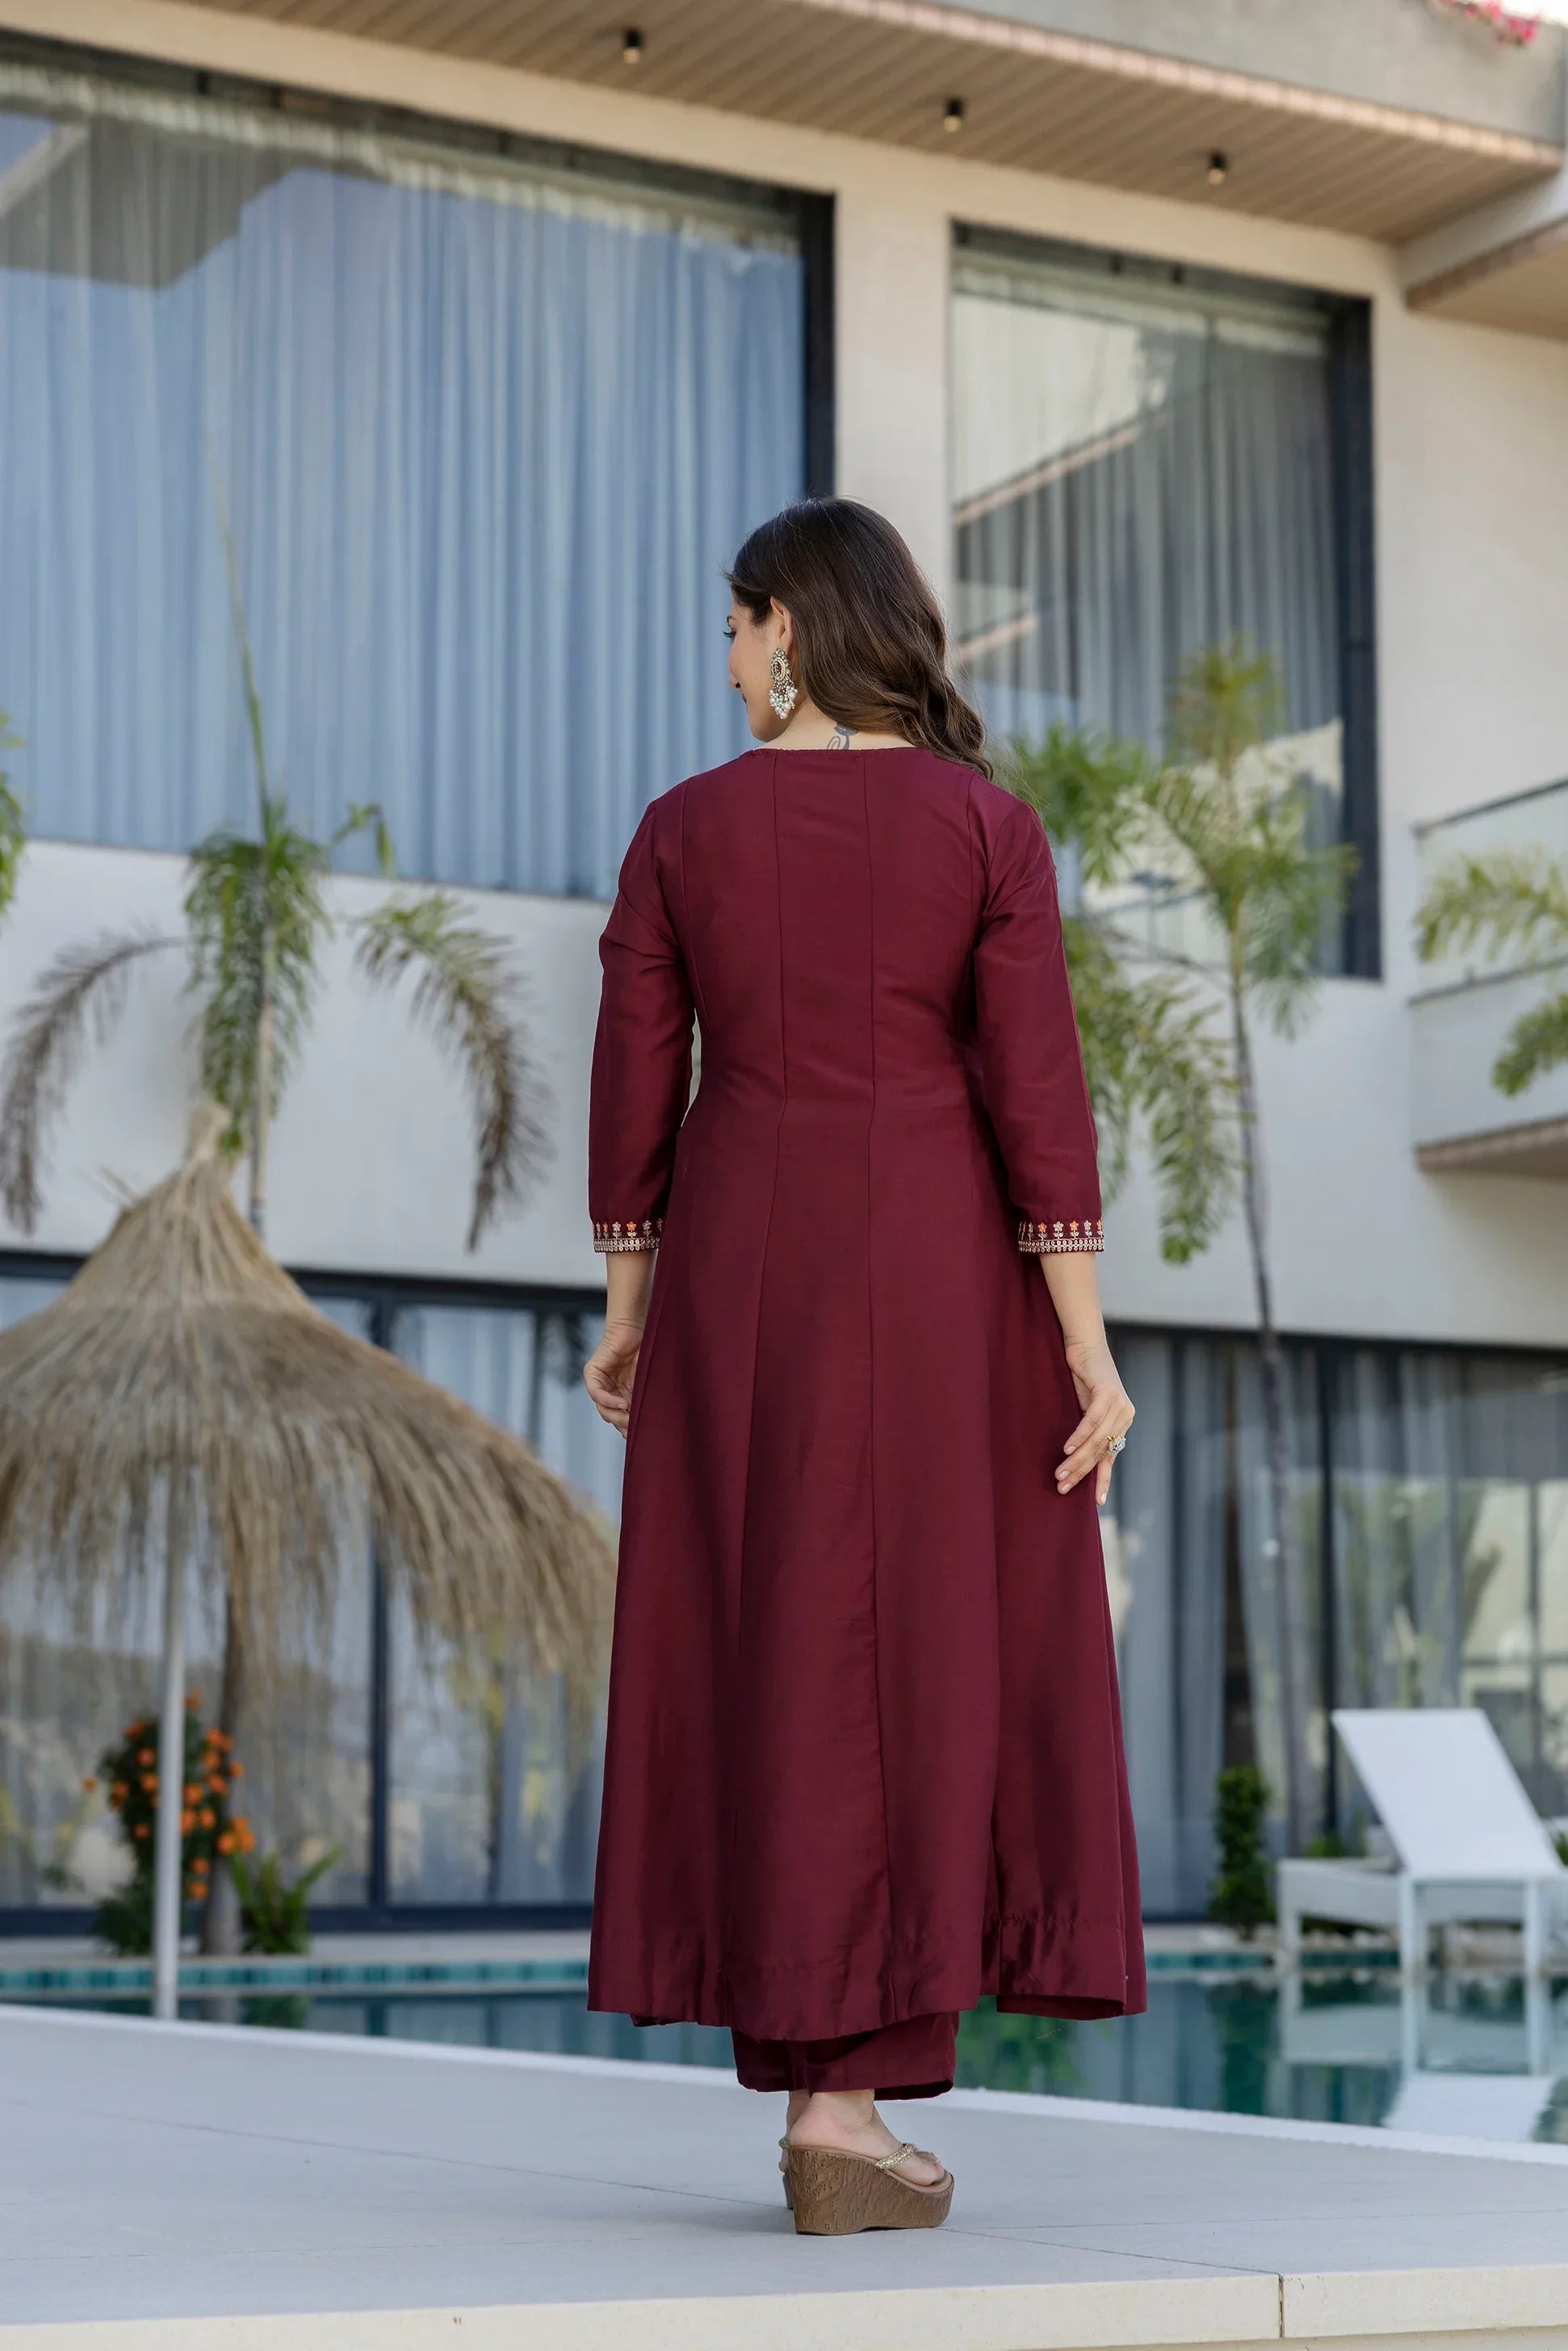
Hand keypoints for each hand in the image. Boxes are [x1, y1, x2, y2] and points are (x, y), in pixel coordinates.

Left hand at [583, 1316, 644, 1436]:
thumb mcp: (649, 1380)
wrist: (636, 1327)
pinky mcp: (592, 1373)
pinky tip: (624, 1404)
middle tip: (638, 1428)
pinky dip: (609, 1401)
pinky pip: (597, 1393)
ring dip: (617, 1415)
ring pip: (603, 1408)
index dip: (631, 1427)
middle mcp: (608, 1391)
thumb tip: (655, 1423)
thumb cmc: (647, 1350)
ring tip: (632, 1417)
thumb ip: (647, 1398)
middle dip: (625, 1424)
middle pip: (612, 1416)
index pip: (622, 1417)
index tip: (645, 1434)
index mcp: (622, 1394)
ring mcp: (599, 1383)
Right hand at [1057, 1338, 1133, 1504]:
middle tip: (1062, 1487)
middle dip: (1082, 1473)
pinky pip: (1093, 1421)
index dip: (1102, 1479)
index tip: (1096, 1502)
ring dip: (1077, 1459)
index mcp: (1122, 1422)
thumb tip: (1076, 1457)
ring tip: (1060, 1474)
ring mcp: (1120, 1404)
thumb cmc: (1083, 1377)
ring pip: (1097, 1440)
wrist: (1085, 1345)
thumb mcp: (1087, 1408)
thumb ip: (1088, 1430)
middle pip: (1102, 1452)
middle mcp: (1125, 1415)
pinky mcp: (1109, 1393)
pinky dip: (1079, 1436)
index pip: (1111, 1457)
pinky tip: (1067, 1449)